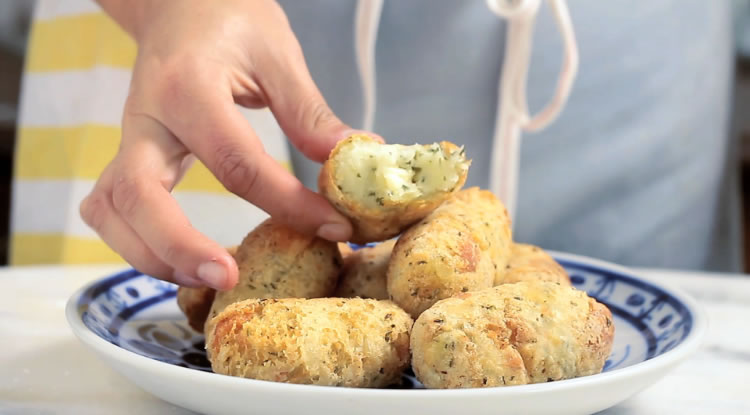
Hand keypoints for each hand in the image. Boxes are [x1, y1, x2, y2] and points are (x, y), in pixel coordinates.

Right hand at [81, 0, 361, 289]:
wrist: (181, 3)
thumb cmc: (229, 19)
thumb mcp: (278, 54)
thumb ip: (310, 113)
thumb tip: (354, 158)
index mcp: (188, 87)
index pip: (236, 162)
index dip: (289, 203)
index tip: (335, 227)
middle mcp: (147, 117)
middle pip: (140, 195)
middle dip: (181, 246)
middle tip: (230, 277)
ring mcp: (129, 137)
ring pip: (112, 209)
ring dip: (151, 255)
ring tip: (206, 279)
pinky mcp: (127, 152)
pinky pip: (109, 207)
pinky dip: (134, 242)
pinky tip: (174, 258)